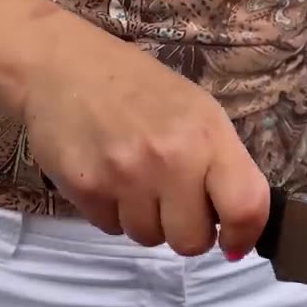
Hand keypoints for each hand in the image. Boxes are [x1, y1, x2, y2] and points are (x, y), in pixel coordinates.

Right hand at [20, 23, 268, 257]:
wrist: (61, 65)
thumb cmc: (140, 88)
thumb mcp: (199, 113)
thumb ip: (223, 165)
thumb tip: (239, 224)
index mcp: (208, 136)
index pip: (245, 207)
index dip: (245, 235)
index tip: (235, 241)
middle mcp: (171, 159)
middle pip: (192, 241)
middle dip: (188, 230)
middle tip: (176, 204)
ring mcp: (125, 176)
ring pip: (149, 238)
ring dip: (147, 221)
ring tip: (137, 182)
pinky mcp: (85, 189)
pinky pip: (112, 229)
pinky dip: (114, 213)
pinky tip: (109, 178)